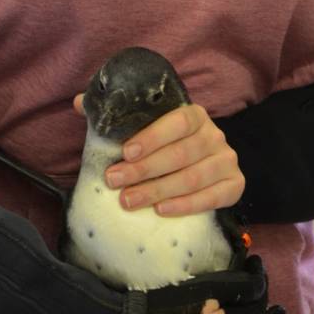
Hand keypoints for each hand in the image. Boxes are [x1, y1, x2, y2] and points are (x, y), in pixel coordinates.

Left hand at [74, 94, 244, 214]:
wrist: (203, 167)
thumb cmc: (166, 147)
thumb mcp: (144, 128)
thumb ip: (115, 114)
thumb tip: (79, 102)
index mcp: (194, 115)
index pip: (178, 121)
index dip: (153, 136)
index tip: (125, 152)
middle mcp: (215, 135)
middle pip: (182, 153)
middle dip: (145, 169)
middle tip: (114, 181)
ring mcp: (227, 161)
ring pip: (194, 177)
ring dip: (159, 190)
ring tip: (129, 201)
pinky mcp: (235, 185)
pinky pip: (214, 197)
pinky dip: (187, 205)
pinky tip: (162, 210)